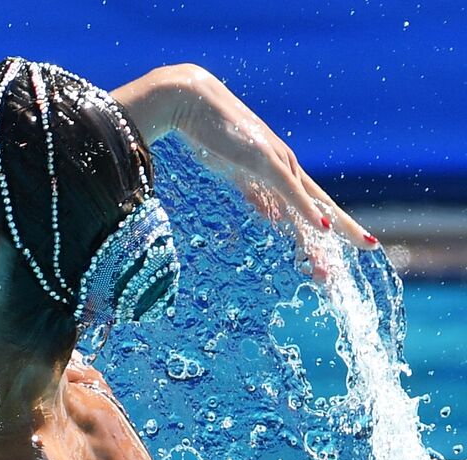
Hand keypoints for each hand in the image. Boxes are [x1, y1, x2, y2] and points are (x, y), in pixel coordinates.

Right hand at [159, 65, 376, 276]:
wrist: (192, 101)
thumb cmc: (209, 134)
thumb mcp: (236, 171)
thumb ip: (254, 192)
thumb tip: (270, 214)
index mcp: (281, 171)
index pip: (312, 203)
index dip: (330, 224)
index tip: (347, 243)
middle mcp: (287, 167)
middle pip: (323, 204)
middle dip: (346, 229)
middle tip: (371, 247)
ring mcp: (278, 163)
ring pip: (311, 203)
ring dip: (327, 232)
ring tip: (346, 253)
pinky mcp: (264, 161)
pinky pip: (290, 191)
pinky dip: (307, 210)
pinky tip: (322, 227)